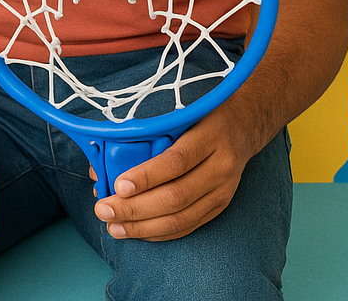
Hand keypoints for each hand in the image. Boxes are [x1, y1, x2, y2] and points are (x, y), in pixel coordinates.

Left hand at [92, 107, 255, 240]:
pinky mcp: (220, 206)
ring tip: (113, 227)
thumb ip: (145, 134)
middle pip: (175, 196)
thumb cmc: (201, 114)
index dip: (146, 176)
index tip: (118, 186)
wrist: (245, 124)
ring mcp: (222, 191)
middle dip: (135, 209)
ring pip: (181, 218)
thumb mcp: (180, 113)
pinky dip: (160, 232)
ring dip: (143, 227)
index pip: (175, 162)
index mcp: (208, 137)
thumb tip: (102, 162)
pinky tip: (137, 232)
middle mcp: (219, 167)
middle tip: (104, 210)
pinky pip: (189, 226)